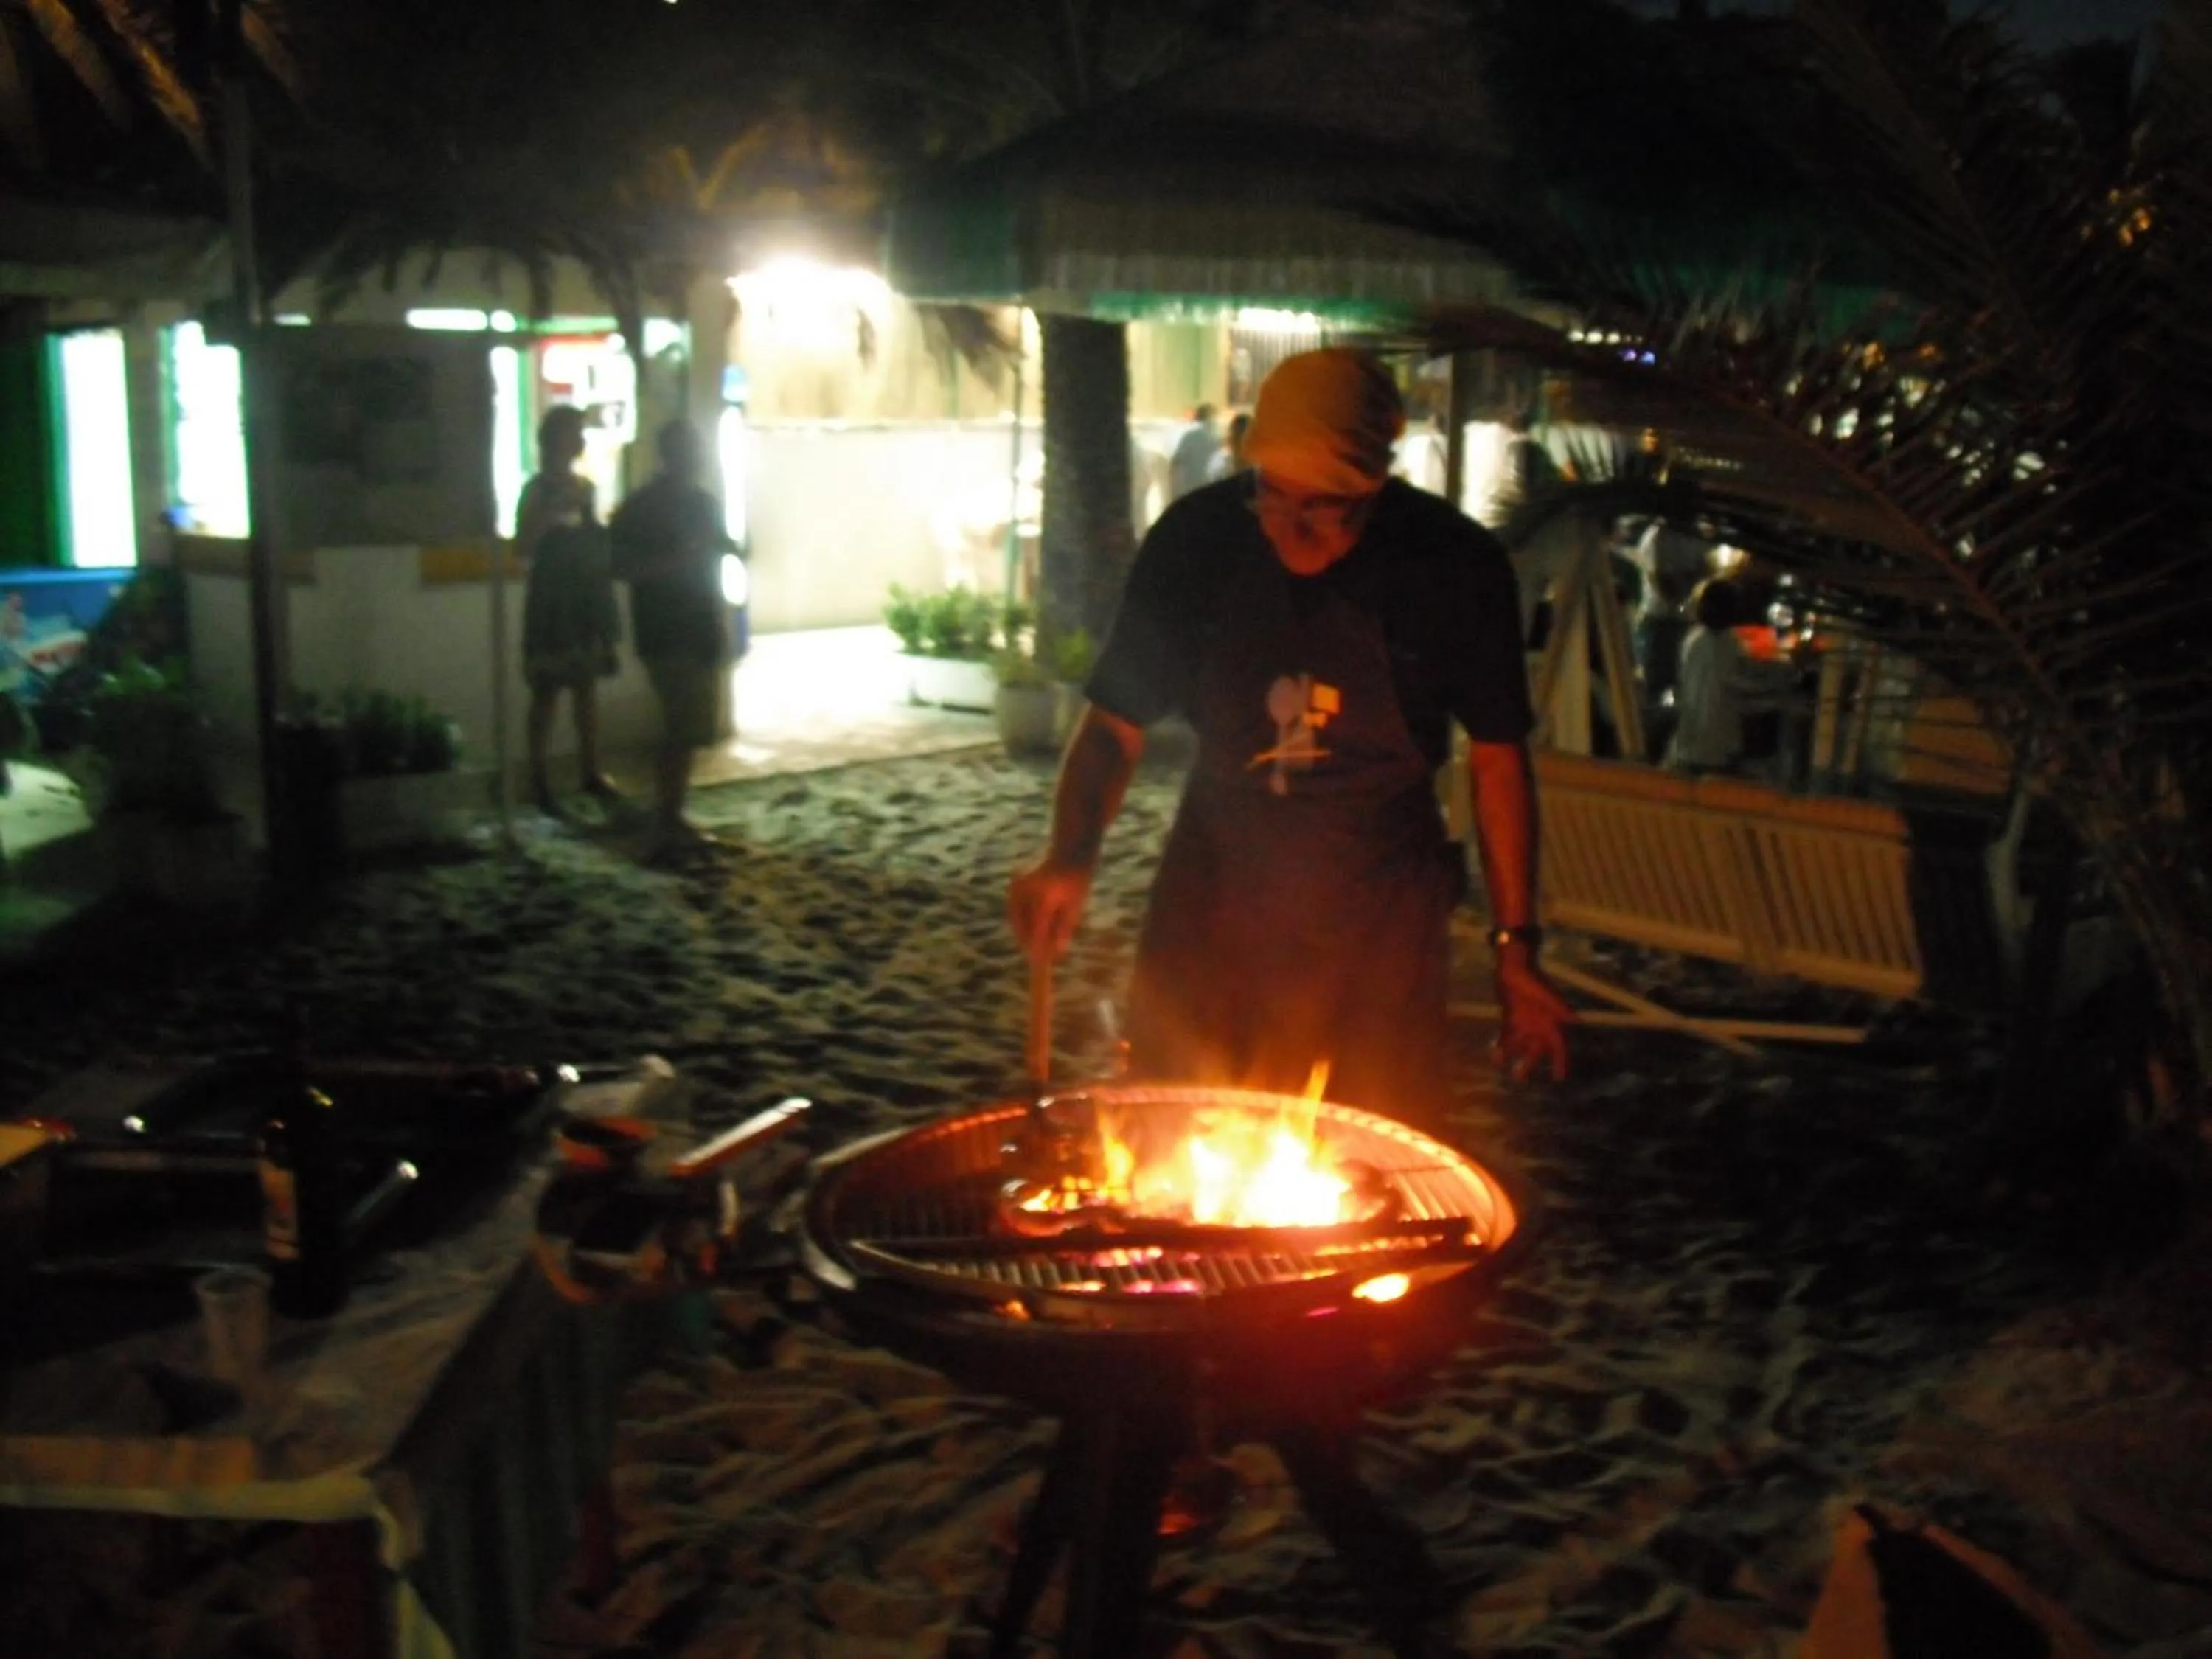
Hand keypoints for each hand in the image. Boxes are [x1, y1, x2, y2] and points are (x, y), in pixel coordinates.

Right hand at [1008, 857, 1093, 964]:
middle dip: (1028, 942)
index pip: (1038, 930)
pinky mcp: (1015, 886)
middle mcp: (1027, 892)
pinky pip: (1015, 910)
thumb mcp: (1075, 907)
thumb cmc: (1076, 882)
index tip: (1040, 962)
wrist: (1068, 855)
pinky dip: (1021, 921)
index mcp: (1045, 898)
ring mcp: (1018, 887)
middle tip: (1036, 958)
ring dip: (1023, 932)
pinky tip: (1029, 928)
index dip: (1038, 948)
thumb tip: (1056, 952)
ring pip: (1016, 919)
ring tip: (1033, 945)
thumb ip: (1065, 929)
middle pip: (1023, 926)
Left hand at [1494, 947, 1571, 1082]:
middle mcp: (1539, 1026)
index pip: (1558, 1046)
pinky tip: (1495, 1058)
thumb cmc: (1531, 980)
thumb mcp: (1545, 993)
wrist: (1514, 968)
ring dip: (1515, 1059)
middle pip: (1537, 1050)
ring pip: (1521, 1046)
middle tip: (1522, 1081)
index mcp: (1551, 1021)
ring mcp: (1525, 1023)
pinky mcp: (1511, 1018)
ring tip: (1510, 1075)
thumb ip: (1558, 1006)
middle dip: (1531, 1064)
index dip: (1559, 1062)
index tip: (1559, 1077)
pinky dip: (1502, 1047)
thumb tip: (1576, 1020)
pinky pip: (1507, 1037)